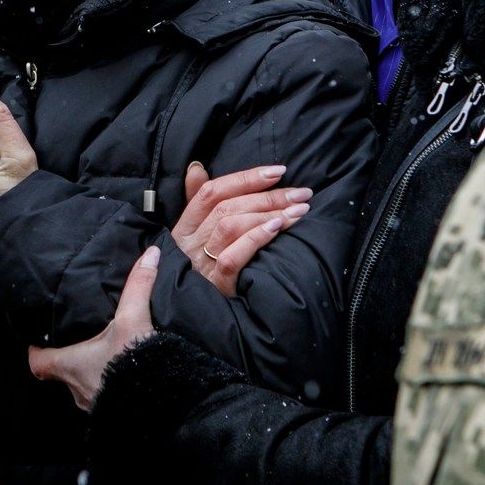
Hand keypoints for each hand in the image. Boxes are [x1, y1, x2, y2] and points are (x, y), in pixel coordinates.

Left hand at [28, 246, 159, 410]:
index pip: (37, 363)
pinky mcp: (116, 412)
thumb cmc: (132, 365)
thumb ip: (138, 286)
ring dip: (93, 369)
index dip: (36, 349)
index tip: (42, 337)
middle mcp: (76, 388)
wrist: (162, 407)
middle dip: (71, 355)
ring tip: (105, 350)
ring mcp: (95, 403)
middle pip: (61, 371)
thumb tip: (150, 253)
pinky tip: (127, 371)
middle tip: (81, 335)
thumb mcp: (133, 319)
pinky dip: (112, 383)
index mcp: (69, 365)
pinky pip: (106, 395)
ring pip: (84, 383)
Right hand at [171, 163, 310, 295]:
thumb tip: (197, 167)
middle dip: (267, 195)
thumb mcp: (193, 235)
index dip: (244, 178)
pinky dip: (255, 239)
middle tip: (300, 192)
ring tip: (298, 209)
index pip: (210, 192)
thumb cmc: (199, 270)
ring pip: (230, 227)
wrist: (194, 317)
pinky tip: (277, 228)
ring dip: (268, 213)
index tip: (277, 171)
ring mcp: (201, 265)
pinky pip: (232, 258)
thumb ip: (196, 201)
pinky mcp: (216, 286)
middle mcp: (189, 243)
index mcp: (184, 227)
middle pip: (227, 207)